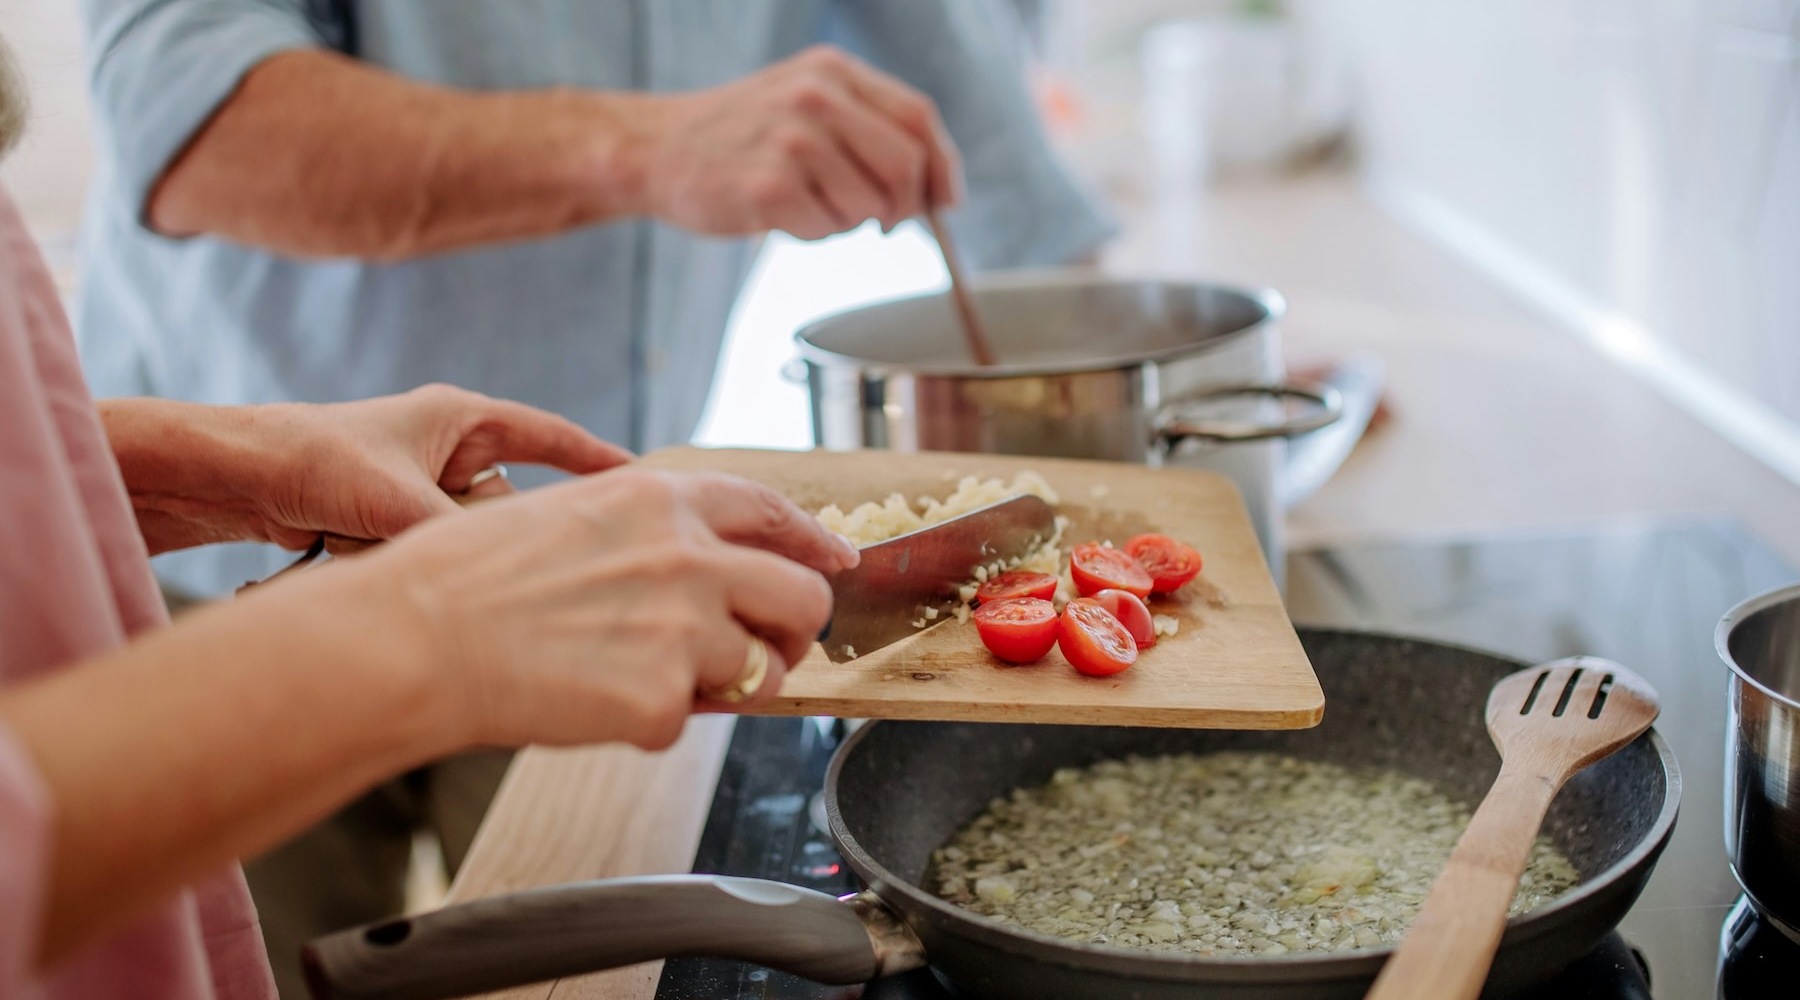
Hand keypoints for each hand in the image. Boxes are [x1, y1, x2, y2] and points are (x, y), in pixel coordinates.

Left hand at [105, 385, 630, 554]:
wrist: (228, 477)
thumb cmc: (310, 459)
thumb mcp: (400, 501)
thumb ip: (464, 538)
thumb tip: (511, 575)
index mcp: (463, 419)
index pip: (553, 439)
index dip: (600, 464)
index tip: (647, 486)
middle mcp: (450, 450)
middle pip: (511, 503)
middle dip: (490, 532)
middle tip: (483, 553)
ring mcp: (423, 487)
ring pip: (469, 535)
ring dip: (437, 551)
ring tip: (382, 542)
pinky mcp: (395, 521)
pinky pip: (432, 552)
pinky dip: (408, 561)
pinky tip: (363, 555)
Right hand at [353, 468, 859, 750]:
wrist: (412, 638)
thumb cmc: (460, 578)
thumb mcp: (565, 514)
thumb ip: (643, 534)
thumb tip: (692, 564)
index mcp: (662, 501)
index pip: (771, 512)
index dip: (811, 542)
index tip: (834, 563)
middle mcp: (689, 556)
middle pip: (802, 597)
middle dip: (793, 632)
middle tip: (762, 652)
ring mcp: (684, 629)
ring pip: (758, 671)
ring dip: (718, 685)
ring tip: (639, 679)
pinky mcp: (663, 700)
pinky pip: (684, 724)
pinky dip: (645, 725)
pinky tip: (588, 702)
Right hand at [626, 45, 963, 239]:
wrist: (658, 149)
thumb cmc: (741, 137)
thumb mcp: (806, 104)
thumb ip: (867, 128)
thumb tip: (935, 188)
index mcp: (833, 71)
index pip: (918, 116)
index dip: (943, 165)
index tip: (947, 199)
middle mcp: (816, 96)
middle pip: (905, 164)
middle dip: (904, 207)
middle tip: (883, 223)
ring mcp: (792, 138)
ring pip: (868, 206)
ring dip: (848, 221)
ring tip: (809, 204)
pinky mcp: (769, 184)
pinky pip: (826, 229)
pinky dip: (813, 234)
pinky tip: (782, 215)